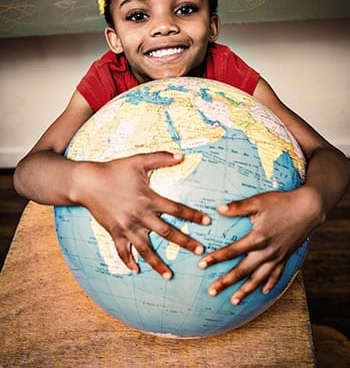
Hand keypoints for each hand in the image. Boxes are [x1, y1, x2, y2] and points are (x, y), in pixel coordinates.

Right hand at [76, 152, 209, 278]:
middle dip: (185, 242)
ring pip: (145, 249)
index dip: (193, 215)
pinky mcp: (114, 232)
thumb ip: (160, 158)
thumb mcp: (138, 161)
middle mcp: (140, 216)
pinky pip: (122, 251)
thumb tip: (181, 155)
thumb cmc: (114, 170)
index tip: (207, 222)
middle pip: (167, 233)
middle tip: (200, 252)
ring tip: (170, 276)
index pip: (176, 210)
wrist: (86, 182)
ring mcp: (126, 227)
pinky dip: (128, 261)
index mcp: (149, 199)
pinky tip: (136, 270)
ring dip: (158, 263)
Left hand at [198, 187, 320, 303]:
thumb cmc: (281, 202)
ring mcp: (277, 257)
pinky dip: (270, 284)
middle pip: (243, 270)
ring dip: (246, 290)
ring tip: (234, 300)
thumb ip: (237, 207)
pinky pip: (277, 275)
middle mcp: (267, 251)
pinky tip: (263, 292)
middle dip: (226, 282)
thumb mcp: (258, 202)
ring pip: (259, 278)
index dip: (216, 258)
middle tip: (212, 291)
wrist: (308, 208)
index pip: (232, 251)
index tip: (202, 264)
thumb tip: (217, 208)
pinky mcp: (286, 257)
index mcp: (257, 238)